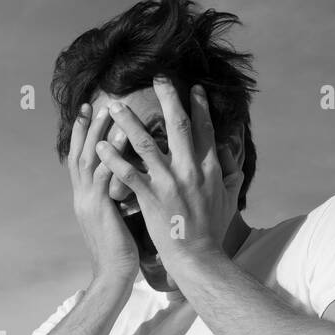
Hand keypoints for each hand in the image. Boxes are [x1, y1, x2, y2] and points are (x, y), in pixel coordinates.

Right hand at [68, 102, 137, 283]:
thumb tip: (130, 186)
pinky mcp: (99, 208)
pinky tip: (124, 136)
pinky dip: (113, 153)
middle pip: (80, 153)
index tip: (90, 115)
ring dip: (99, 132)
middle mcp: (83, 196)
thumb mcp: (115, 221)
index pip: (81, 162)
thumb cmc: (121, 253)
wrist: (114, 276)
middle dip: (87, 127)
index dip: (84, 138)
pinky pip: (105, 174)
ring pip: (90, 158)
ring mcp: (88, 201)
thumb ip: (117, 200)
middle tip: (94, 103)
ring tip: (110, 109)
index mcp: (86, 199)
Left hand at [94, 78, 243, 270]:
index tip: (193, 89)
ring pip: (146, 143)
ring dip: (129, 122)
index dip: (199, 107)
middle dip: (168, 97)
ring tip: (115, 107)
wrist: (198, 257)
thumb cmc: (212, 231)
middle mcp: (190, 169)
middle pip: (178, 124)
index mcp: (209, 168)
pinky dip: (113, 158)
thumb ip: (231, 177)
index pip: (204, 129)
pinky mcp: (150, 197)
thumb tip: (234, 162)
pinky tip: (100, 146)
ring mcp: (169, 182)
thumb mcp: (229, 200)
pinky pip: (127, 172)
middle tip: (158, 77)